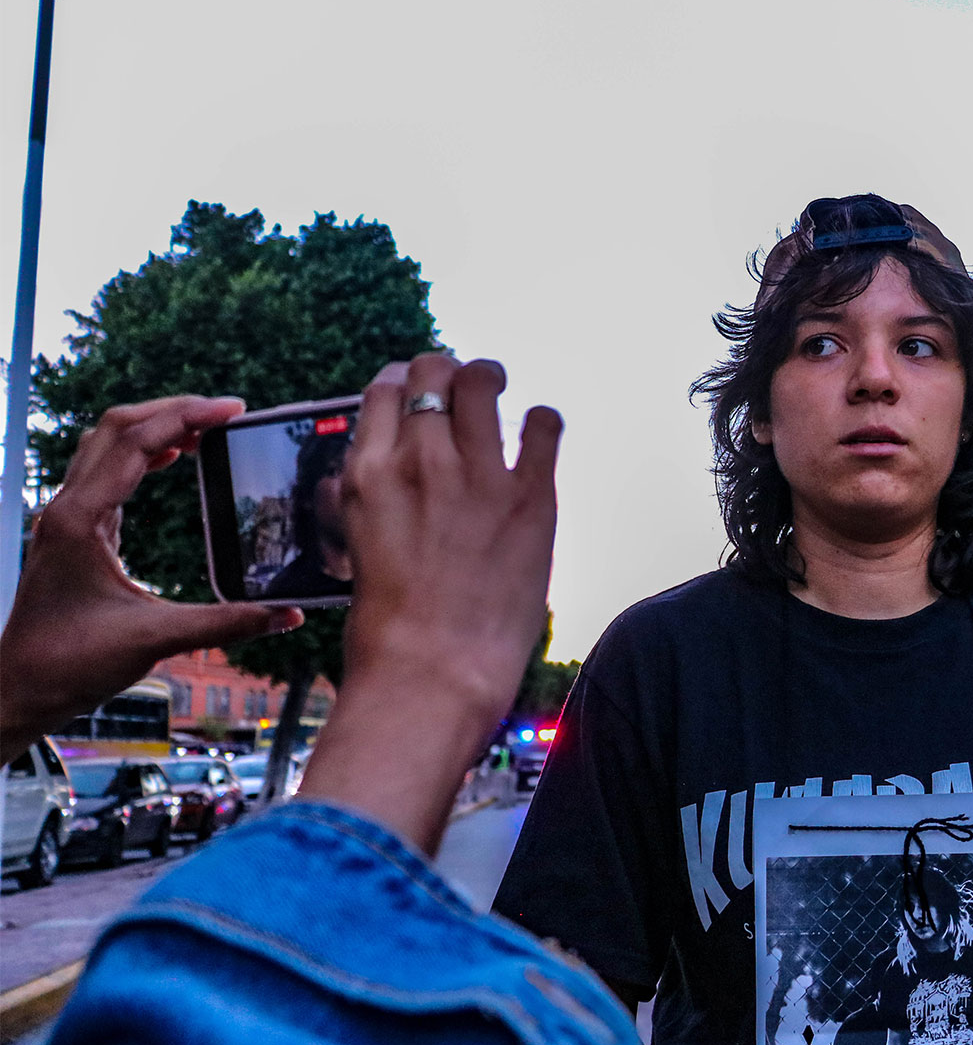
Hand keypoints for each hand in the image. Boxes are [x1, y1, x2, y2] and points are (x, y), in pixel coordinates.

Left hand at [0, 396, 301, 763]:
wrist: (18, 689)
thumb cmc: (69, 664)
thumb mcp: (155, 640)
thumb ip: (225, 623)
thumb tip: (288, 614)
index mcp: (80, 520)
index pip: (135, 441)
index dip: (186, 417)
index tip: (233, 411)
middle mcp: (67, 508)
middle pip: (116, 427)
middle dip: (173, 409)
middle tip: (226, 412)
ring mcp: (67, 518)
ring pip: (106, 443)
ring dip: (154, 426)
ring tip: (205, 428)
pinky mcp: (74, 532)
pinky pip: (106, 470)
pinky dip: (141, 453)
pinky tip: (171, 460)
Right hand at [297, 354, 561, 852]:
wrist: (432, 674)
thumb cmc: (388, 633)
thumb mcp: (357, 548)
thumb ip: (371, 501)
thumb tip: (381, 474)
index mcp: (367, 474)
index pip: (382, 390)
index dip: (403, 382)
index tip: (416, 390)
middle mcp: (420, 460)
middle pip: (432, 372)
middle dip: (447, 371)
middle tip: (462, 386)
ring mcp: (477, 474)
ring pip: (484, 382)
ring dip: (490, 379)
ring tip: (498, 389)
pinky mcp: (531, 497)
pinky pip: (543, 426)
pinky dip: (542, 421)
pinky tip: (539, 431)